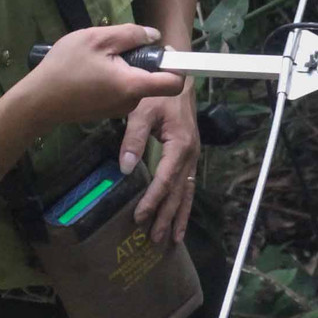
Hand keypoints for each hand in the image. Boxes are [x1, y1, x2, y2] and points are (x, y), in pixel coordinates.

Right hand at [16, 24, 185, 128]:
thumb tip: (154, 36)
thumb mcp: (96, 39)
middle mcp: (131, 102)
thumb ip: (130, 34)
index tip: (164, 50)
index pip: (175, 83)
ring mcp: (118, 109)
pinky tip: (90, 71)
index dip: (177, 65)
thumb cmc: (65, 68)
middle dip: (141, 61)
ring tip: (97, 58)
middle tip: (113, 47)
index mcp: (133, 85)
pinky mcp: (106, 111)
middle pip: (152, 79)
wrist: (37, 101)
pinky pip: (120, 91)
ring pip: (134, 84)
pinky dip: (113, 78)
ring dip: (124, 68)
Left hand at [122, 83, 198, 246]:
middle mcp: (190, 155)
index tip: (140, 217)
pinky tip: (179, 218)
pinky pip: (188, 186)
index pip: (165, 180)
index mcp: (180, 145)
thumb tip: (125, 168)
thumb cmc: (159, 93)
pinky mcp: (190, 156)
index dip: (153, 200)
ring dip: (178, 216)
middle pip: (178, 193)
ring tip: (172, 239)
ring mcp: (193, 157)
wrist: (179, 78)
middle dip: (166, 216)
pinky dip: (184, 205)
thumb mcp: (142, 110)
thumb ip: (133, 138)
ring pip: (186, 193)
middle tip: (155, 238)